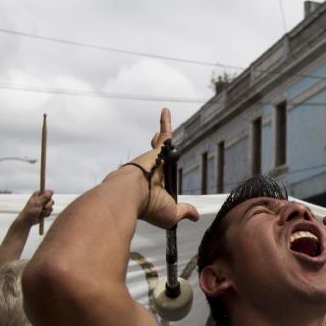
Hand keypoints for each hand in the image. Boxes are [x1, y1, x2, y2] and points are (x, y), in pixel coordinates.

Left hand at [17, 190, 53, 225]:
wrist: (28, 220)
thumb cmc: (30, 210)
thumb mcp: (37, 202)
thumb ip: (45, 197)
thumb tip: (51, 191)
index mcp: (38, 194)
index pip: (48, 192)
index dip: (49, 196)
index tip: (47, 200)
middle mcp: (41, 199)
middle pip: (51, 200)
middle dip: (49, 205)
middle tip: (44, 207)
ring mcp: (43, 205)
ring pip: (51, 207)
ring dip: (46, 211)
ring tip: (41, 212)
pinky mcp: (45, 211)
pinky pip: (49, 212)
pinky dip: (46, 214)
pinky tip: (41, 215)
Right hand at [121, 108, 198, 228]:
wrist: (130, 195)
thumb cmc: (148, 207)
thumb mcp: (171, 214)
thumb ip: (184, 211)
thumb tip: (195, 216)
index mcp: (154, 189)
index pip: (163, 182)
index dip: (166, 182)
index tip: (168, 188)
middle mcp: (152, 173)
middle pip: (160, 161)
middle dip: (160, 154)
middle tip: (159, 146)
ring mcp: (152, 160)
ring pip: (160, 146)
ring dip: (161, 139)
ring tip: (162, 126)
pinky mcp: (156, 150)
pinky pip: (164, 134)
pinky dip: (165, 122)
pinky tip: (166, 110)